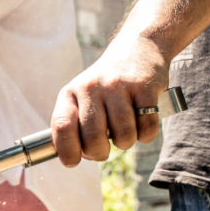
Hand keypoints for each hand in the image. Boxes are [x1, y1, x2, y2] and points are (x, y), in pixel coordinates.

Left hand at [51, 29, 170, 165]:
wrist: (138, 48)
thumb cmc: (105, 85)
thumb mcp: (81, 97)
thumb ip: (76, 125)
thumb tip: (78, 157)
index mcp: (70, 93)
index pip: (62, 126)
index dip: (66, 150)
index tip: (72, 162)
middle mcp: (91, 88)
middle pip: (93, 137)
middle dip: (99, 153)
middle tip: (104, 149)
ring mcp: (118, 86)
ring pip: (123, 136)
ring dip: (125, 143)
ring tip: (125, 132)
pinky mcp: (145, 87)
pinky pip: (147, 127)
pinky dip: (146, 135)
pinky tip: (142, 125)